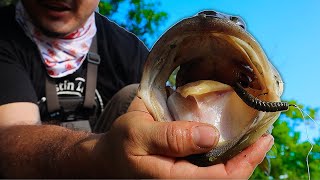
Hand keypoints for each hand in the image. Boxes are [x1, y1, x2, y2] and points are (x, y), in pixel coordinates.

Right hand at [104, 97, 273, 177]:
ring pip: (222, 173)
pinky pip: (212, 166)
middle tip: (264, 135)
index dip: (247, 161)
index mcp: (174, 178)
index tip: (264, 140)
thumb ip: (170, 136)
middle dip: (249, 159)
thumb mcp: (138, 132)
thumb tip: (210, 136)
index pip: (221, 178)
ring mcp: (184, 176)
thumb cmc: (121, 143)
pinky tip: (232, 139)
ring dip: (241, 156)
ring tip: (254, 136)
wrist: (109, 157)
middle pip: (227, 178)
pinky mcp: (183, 170)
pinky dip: (227, 153)